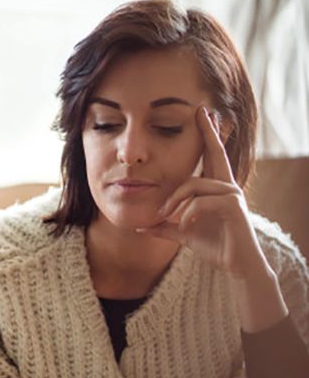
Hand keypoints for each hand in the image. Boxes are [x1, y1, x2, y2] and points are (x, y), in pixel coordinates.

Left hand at [138, 107, 264, 278]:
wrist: (235, 267)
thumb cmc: (213, 246)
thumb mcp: (182, 233)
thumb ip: (164, 226)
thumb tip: (140, 225)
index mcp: (216, 188)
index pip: (211, 156)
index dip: (208, 135)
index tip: (204, 114)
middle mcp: (227, 186)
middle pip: (215, 153)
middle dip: (208, 131)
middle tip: (202, 111)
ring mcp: (232, 195)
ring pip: (193, 185)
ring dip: (174, 202)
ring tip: (164, 217)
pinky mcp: (234, 207)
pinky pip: (201, 203)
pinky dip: (187, 215)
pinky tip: (184, 226)